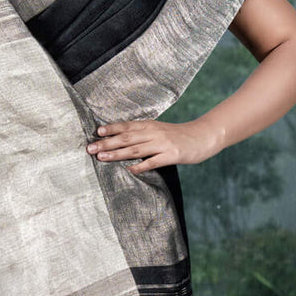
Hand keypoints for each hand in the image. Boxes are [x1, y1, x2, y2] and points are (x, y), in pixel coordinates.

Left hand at [85, 117, 217, 173]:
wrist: (204, 136)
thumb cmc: (180, 135)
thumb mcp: (160, 130)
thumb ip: (144, 134)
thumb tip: (123, 140)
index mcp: (151, 126)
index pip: (127, 126)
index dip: (112, 128)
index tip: (97, 132)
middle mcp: (154, 133)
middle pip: (127, 137)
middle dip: (107, 143)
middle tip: (91, 148)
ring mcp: (163, 144)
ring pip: (136, 149)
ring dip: (117, 154)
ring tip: (102, 157)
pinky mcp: (172, 155)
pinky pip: (153, 162)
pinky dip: (140, 166)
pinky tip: (129, 170)